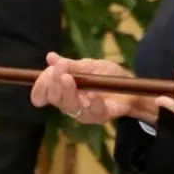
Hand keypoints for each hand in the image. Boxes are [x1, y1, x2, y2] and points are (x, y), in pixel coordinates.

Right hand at [30, 52, 156, 123]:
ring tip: (68, 78)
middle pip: (55, 98)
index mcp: (65, 90)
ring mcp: (84, 112)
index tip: (47, 72)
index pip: (46, 91)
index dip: (42, 84)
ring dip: (67, 91)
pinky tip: (93, 94)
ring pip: (69, 106)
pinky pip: (92, 111)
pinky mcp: (99, 116)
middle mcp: (70, 103)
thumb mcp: (89, 66)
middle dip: (53, 84)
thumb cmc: (109, 77)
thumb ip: (70, 65)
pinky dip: (92, 102)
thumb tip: (50, 57)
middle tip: (58, 71)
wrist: (132, 88)